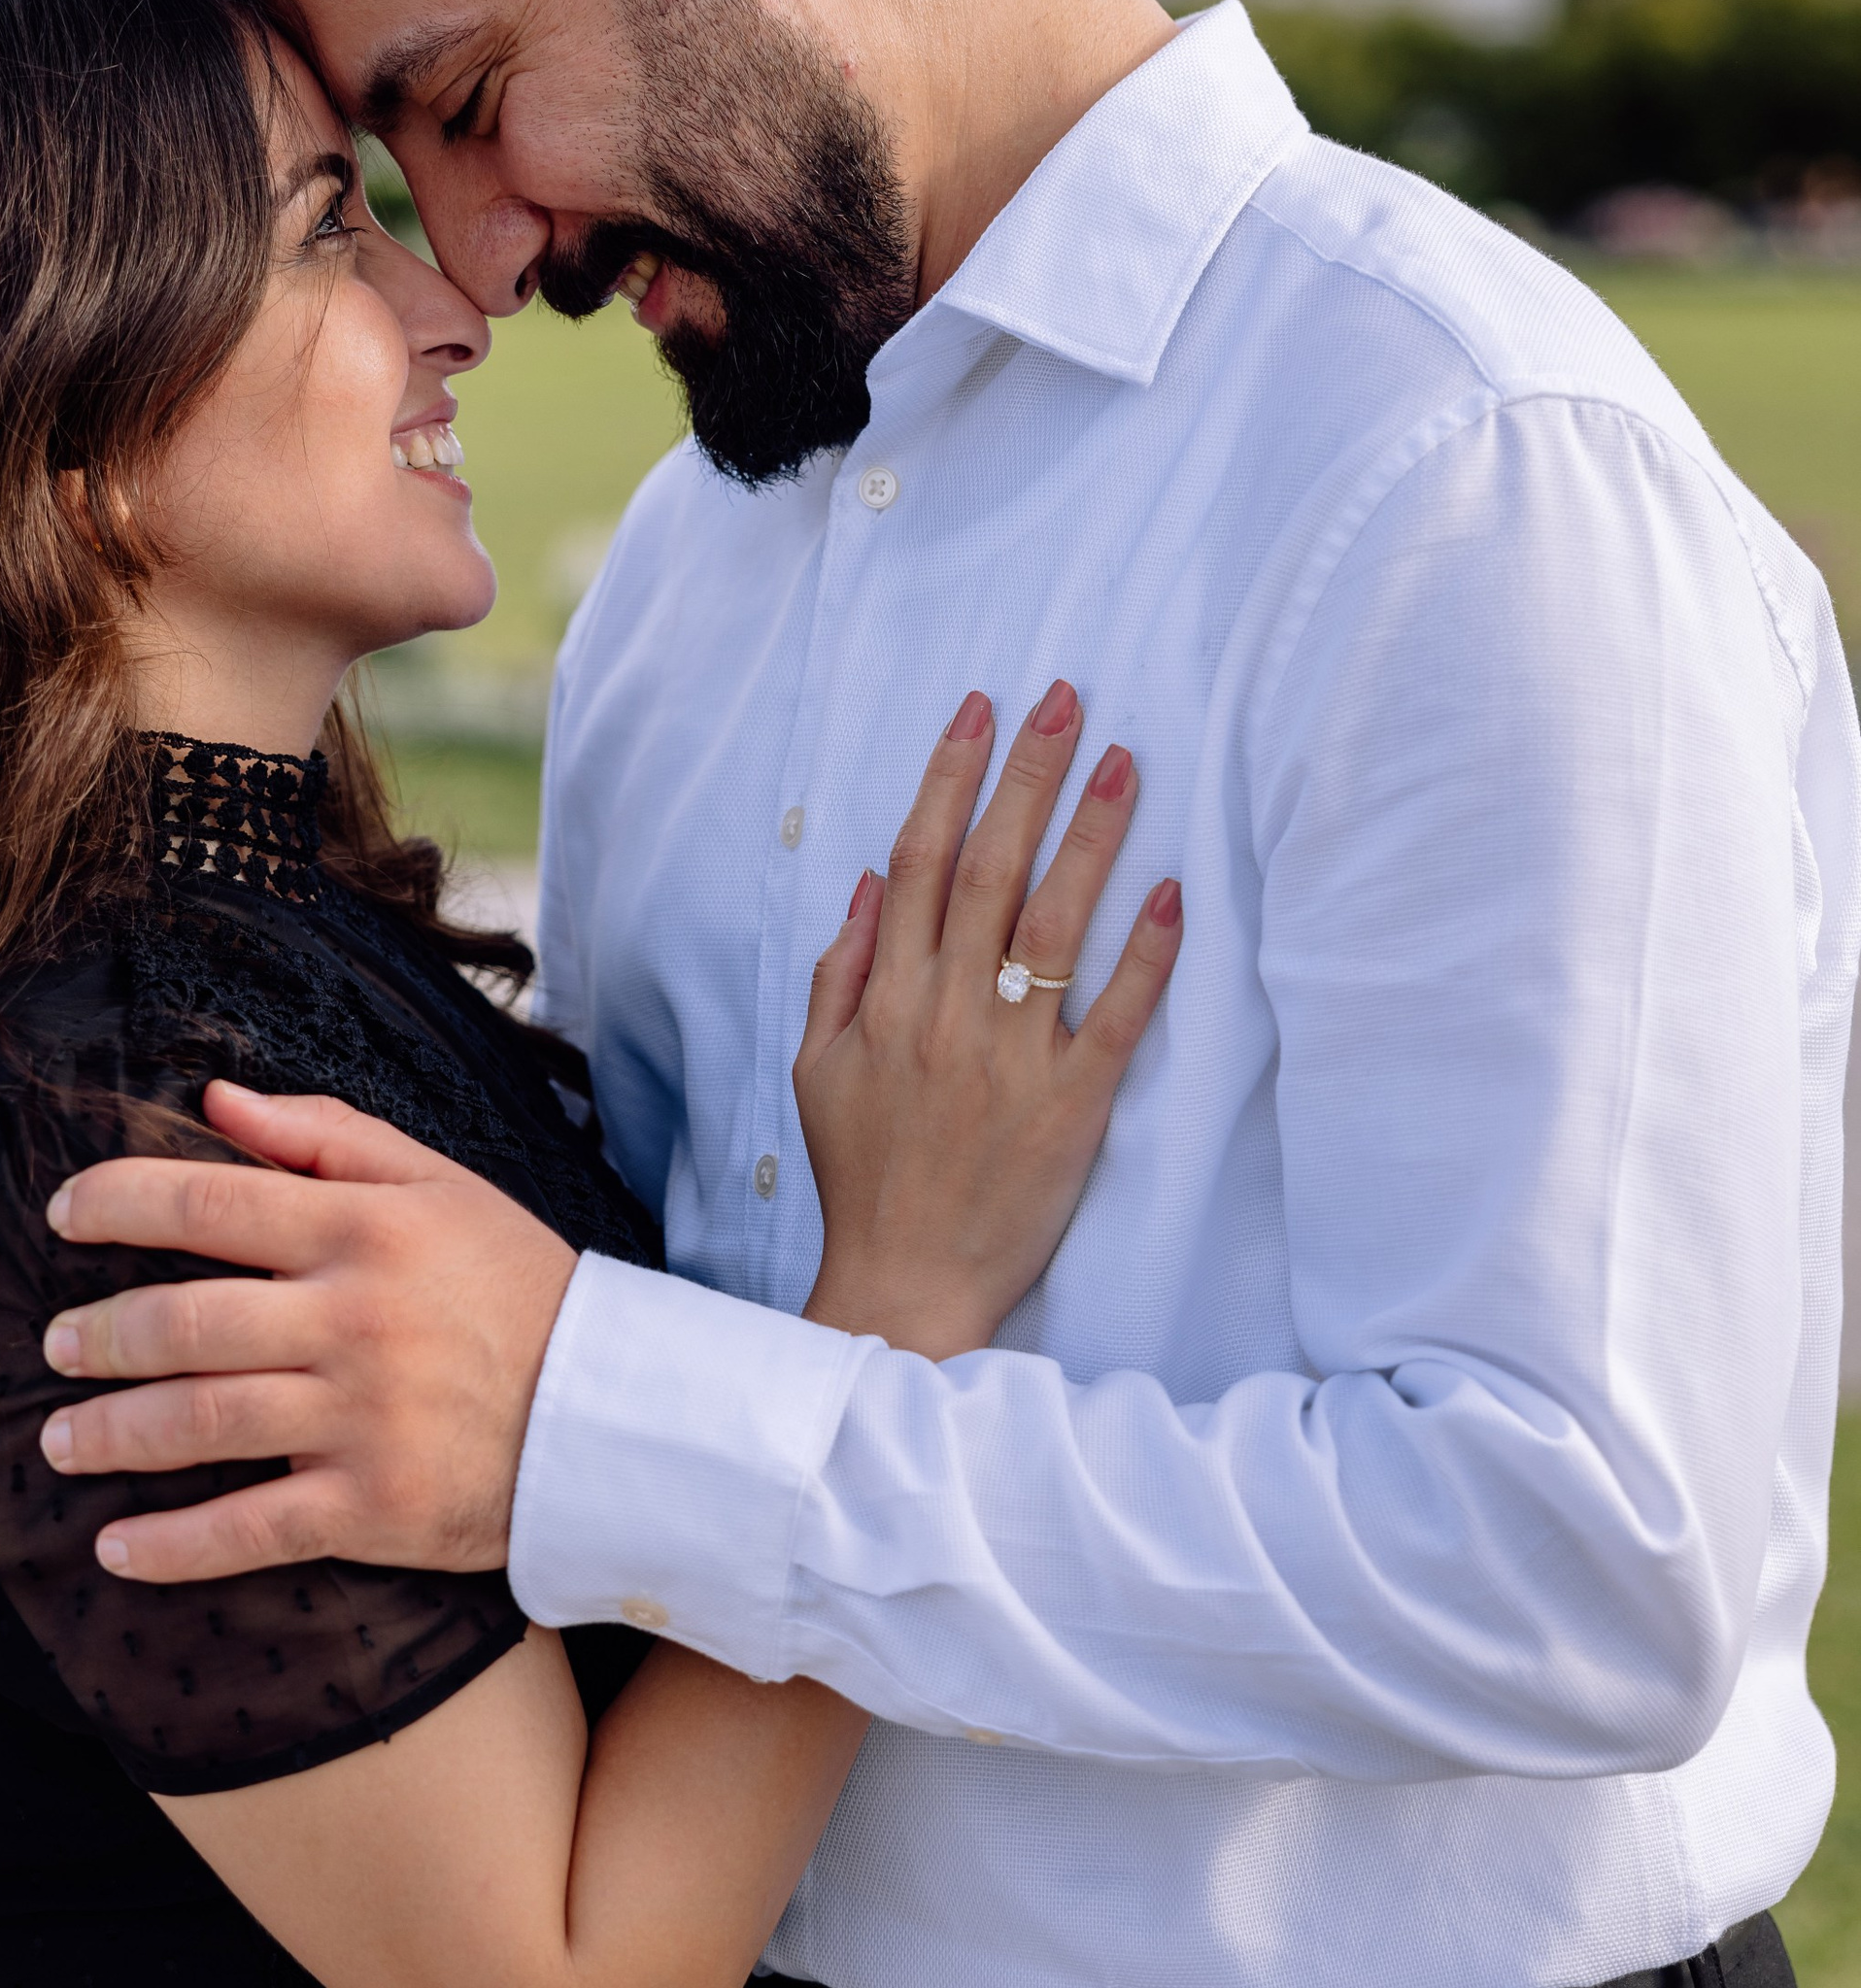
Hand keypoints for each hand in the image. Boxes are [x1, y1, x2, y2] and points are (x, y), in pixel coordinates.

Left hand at [34, 1087, 577, 1579]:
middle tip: (53, 1345)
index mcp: (363, 1230)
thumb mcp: (440, 1184)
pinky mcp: (373, 1508)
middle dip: (95, 1334)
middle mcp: (351, 1320)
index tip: (62, 1215)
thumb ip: (325, 1133)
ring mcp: (359, 1419)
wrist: (616, 1416)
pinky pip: (249, 1529)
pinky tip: (115, 1549)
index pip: (207, 1201)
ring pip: (199, 1422)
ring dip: (110, 1434)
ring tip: (60, 1441)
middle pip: (183, 1320)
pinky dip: (172, 1545)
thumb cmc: (519, 1289)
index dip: (117, 1202)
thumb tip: (214, 1100)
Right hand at [794, 683, 1180, 1356]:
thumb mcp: (819, 1071)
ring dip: (1089, 836)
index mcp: (889, 999)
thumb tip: (869, 880)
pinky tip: (1169, 893)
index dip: (949, 776)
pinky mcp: (1071, 1109)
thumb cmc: (863, 1178)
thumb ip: (840, 973)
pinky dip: (1142, 955)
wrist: (902, 1287)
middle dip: (1027, 776)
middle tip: (1066, 700)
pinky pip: (1114, 1019)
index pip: (919, 860)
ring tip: (1125, 763)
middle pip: (989, 869)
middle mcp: (948, 1015)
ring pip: (1053, 925)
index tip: (981, 710)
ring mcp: (1012, 1059)